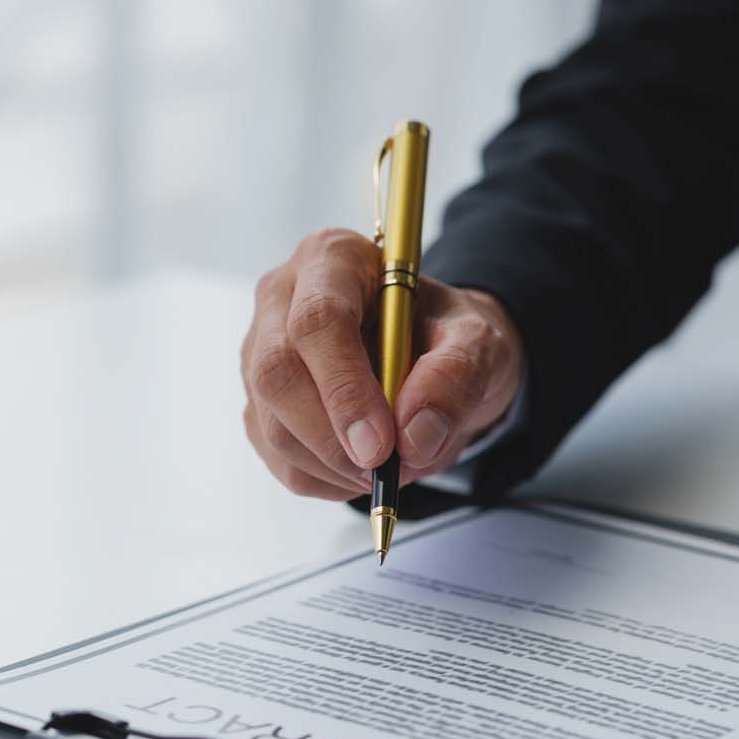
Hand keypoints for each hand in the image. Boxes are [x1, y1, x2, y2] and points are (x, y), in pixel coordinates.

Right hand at [241, 228, 524, 499]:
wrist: (435, 352)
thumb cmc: (449, 334)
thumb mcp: (479, 342)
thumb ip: (456, 377)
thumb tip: (414, 437)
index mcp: (335, 259)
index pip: (317, 321)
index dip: (344, 388)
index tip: (381, 445)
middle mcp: (283, 296)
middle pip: (277, 373)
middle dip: (331, 438)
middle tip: (384, 470)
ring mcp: (260, 350)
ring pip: (271, 424)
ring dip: (332, 465)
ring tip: (390, 466)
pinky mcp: (259, 401)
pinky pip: (277, 457)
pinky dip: (324, 479)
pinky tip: (362, 468)